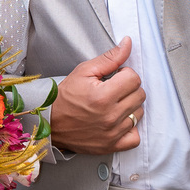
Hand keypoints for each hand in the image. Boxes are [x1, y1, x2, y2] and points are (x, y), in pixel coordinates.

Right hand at [48, 37, 144, 155]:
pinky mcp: (111, 146)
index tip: (115, 77)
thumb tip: (128, 43)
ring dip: (129, 106)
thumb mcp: (84, 71)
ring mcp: (112, 133)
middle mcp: (110, 116)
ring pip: (139, 113)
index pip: (134, 78)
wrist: (50, 123)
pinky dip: (130, 129)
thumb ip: (110, 58)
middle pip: (139, 95)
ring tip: (113, 104)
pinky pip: (135, 137)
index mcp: (103, 96)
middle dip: (128, 88)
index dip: (124, 74)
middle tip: (113, 90)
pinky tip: (119, 121)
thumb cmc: (65, 97)